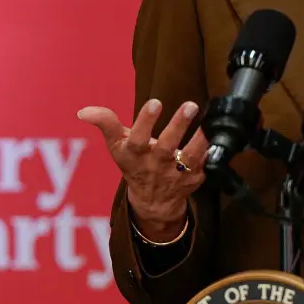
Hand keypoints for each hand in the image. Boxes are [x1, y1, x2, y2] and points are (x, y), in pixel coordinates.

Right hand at [77, 99, 207, 239]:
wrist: (153, 201)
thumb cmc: (135, 163)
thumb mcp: (118, 145)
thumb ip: (106, 124)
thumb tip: (84, 111)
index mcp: (135, 155)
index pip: (137, 138)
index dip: (145, 121)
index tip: (155, 102)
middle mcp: (155, 165)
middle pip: (167, 146)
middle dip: (178, 125)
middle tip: (190, 105)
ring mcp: (176, 174)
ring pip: (190, 156)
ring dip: (200, 140)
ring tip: (208, 123)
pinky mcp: (194, 178)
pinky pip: (207, 164)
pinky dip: (213, 153)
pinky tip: (220, 137)